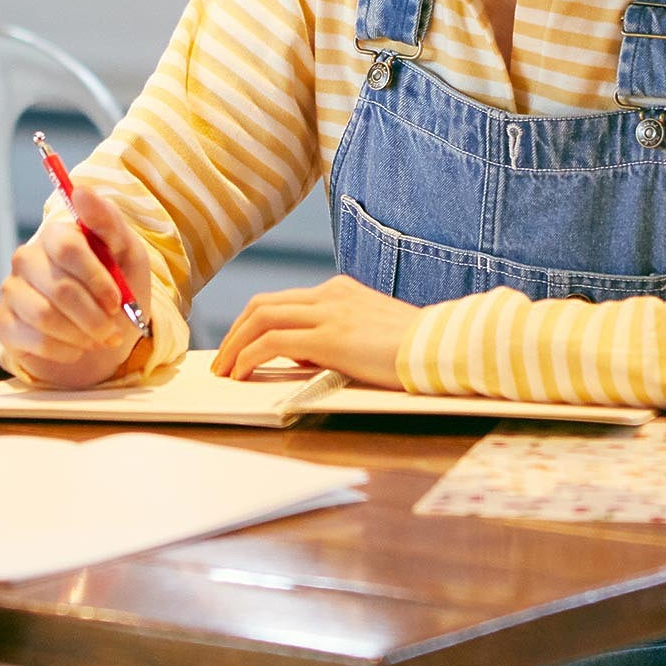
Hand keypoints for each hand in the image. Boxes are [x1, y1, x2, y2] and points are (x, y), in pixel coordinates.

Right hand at [0, 187, 151, 387]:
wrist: (105, 337)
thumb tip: (81, 189)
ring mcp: (12, 290)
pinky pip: (30, 339)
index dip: (96, 278)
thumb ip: (108, 221)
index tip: (118, 301)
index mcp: (58, 236)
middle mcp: (28, 258)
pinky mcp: (3, 322)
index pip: (67, 247)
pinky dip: (63, 350)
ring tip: (99, 339)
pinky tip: (76, 348)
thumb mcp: (128, 255)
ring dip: (81, 334)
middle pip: (58, 287)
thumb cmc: (118, 290)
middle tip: (113, 330)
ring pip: (44, 316)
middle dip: (94, 315)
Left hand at [211, 276, 419, 386]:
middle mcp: (330, 294)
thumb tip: (305, 356)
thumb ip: (337, 337)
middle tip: (223, 360)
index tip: (241, 347)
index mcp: (341, 291)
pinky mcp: (329, 338)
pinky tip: (242, 375)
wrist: (442, 345)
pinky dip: (249, 357)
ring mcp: (329, 313)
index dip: (254, 324)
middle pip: (263, 304)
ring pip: (260, 318)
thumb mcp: (370, 333)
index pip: (283, 301)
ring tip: (225, 371)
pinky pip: (272, 342)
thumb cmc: (414, 348)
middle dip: (235, 332)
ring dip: (234, 345)